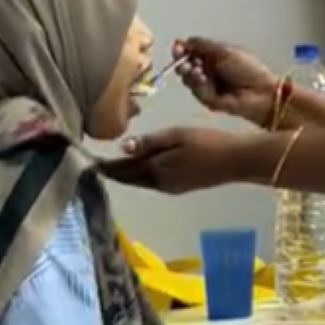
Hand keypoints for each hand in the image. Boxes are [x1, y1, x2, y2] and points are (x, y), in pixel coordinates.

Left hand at [97, 127, 241, 193]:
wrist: (235, 161)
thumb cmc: (207, 143)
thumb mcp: (177, 136)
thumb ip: (150, 142)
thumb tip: (122, 148)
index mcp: (156, 171)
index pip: (124, 170)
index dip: (107, 167)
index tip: (89, 163)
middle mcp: (159, 184)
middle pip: (130, 179)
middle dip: (114, 173)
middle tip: (97, 166)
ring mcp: (171, 188)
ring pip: (141, 181)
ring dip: (127, 175)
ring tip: (114, 166)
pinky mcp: (181, 187)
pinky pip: (153, 182)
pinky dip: (141, 175)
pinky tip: (141, 168)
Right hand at [172, 37, 276, 123]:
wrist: (262, 92)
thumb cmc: (248, 69)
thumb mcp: (225, 52)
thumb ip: (203, 46)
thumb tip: (183, 41)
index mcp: (214, 57)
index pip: (191, 52)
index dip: (182, 50)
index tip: (177, 47)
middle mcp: (209, 71)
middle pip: (186, 67)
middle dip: (182, 63)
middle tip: (182, 61)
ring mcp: (208, 87)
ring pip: (189, 81)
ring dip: (190, 74)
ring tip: (196, 70)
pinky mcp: (210, 101)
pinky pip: (198, 92)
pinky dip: (198, 86)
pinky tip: (203, 80)